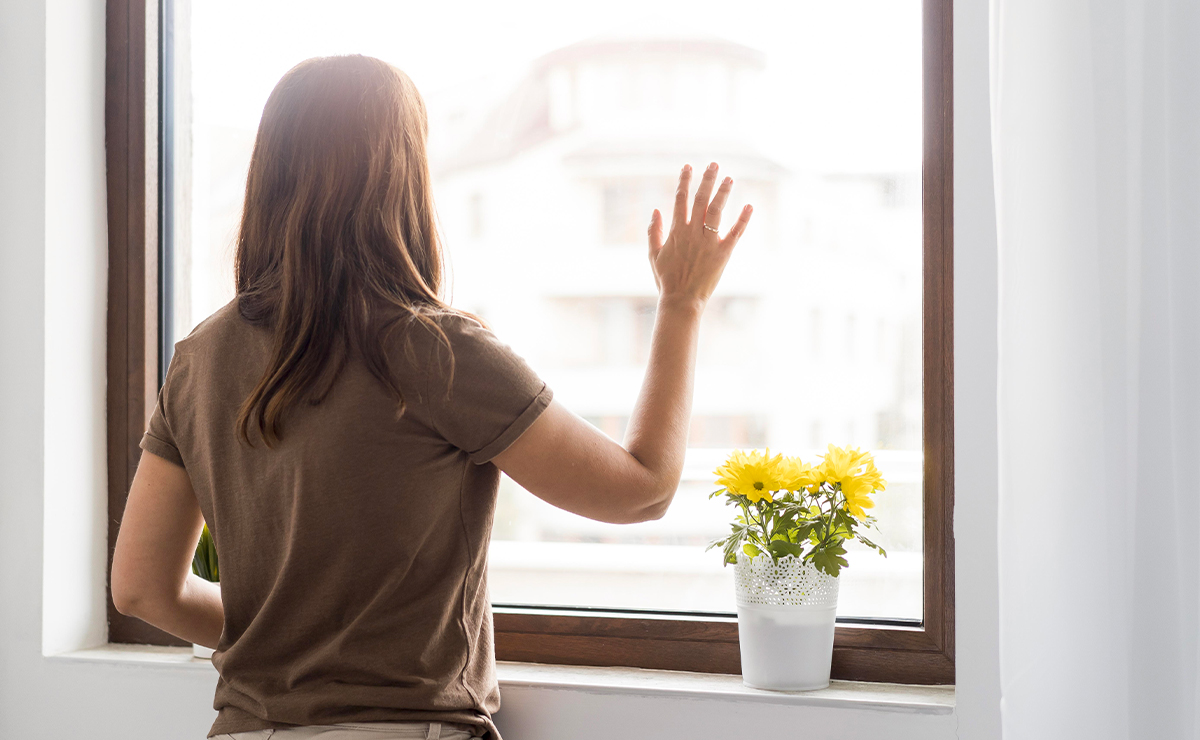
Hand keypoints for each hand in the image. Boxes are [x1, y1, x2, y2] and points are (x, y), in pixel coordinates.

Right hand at [647, 162, 752, 305]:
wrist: (681, 300)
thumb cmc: (666, 279)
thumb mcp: (653, 254)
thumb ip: (653, 231)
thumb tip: (656, 210)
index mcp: (676, 231)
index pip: (680, 199)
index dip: (684, 181)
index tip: (688, 166)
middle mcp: (693, 233)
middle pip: (701, 199)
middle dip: (707, 179)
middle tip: (714, 164)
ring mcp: (708, 242)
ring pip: (717, 211)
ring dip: (723, 193)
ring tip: (729, 178)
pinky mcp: (723, 253)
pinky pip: (735, 233)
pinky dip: (743, 220)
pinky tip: (749, 206)